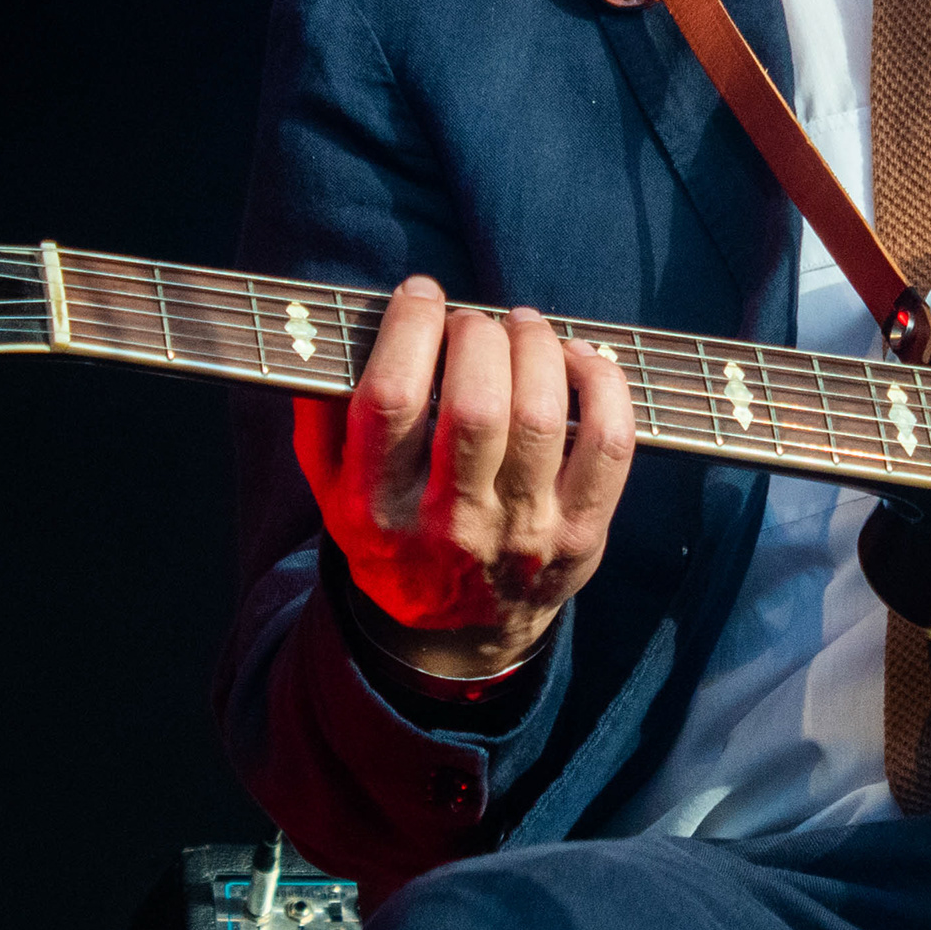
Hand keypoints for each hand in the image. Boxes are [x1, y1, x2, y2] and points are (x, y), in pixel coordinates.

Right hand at [292, 277, 637, 675]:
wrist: (456, 635)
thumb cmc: (394, 536)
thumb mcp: (332, 492)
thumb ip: (321, 417)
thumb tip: (328, 333)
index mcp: (374, 505)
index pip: (391, 398)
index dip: (411, 328)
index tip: (421, 294)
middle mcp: (448, 523)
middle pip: (476, 405)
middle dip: (479, 335)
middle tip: (475, 322)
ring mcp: (521, 532)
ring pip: (542, 415)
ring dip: (537, 346)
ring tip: (522, 328)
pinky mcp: (580, 535)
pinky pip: (609, 443)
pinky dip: (602, 384)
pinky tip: (578, 360)